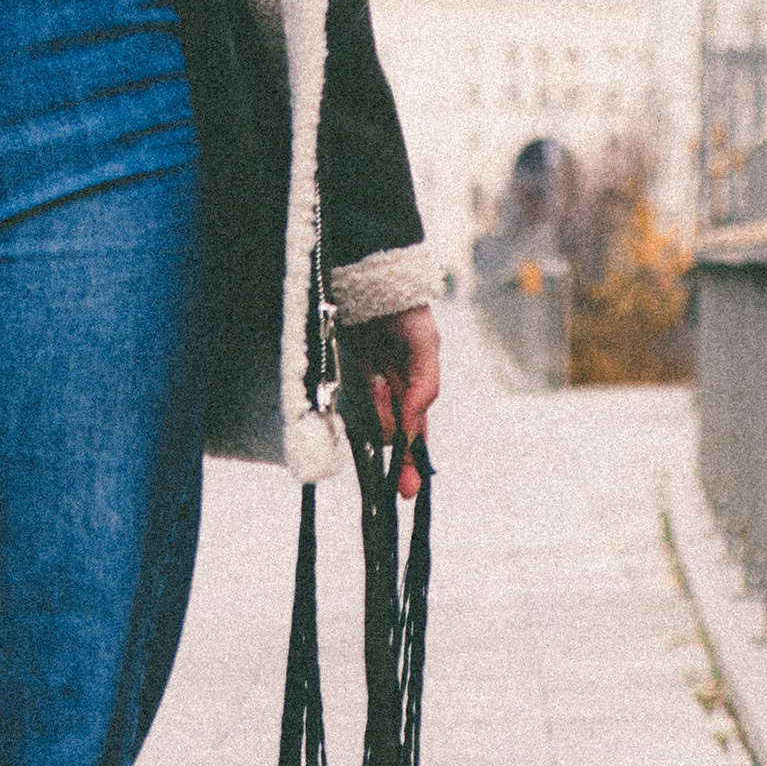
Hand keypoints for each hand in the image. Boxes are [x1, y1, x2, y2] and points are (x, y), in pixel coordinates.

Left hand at [342, 303, 439, 490]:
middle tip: (401, 482)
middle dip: (399, 459)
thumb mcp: (426, 342)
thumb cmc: (402, 307)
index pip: (416, 433)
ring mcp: (364, 388)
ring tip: (377, 380)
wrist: (365, 275)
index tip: (409, 491)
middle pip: (395, 437)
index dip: (414, 463)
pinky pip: (348, 408)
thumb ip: (425, 383)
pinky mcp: (341, 379)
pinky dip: (355, 410)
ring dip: (377, 415)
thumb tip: (412, 423)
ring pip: (373, 424)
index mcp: (413, 388)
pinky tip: (366, 388)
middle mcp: (390, 393)